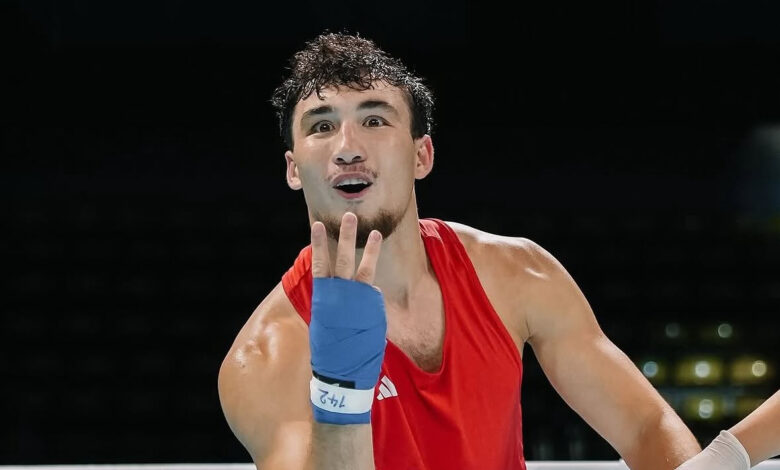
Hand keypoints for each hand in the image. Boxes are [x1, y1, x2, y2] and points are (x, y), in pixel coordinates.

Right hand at [308, 212, 386, 424]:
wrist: (341, 372)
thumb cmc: (333, 350)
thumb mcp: (329, 322)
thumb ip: (339, 302)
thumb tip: (357, 289)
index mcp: (323, 297)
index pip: (321, 264)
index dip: (319, 244)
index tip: (318, 225)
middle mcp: (337, 295)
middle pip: (341, 259)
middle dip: (345, 236)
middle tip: (349, 215)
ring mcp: (354, 300)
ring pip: (361, 268)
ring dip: (367, 248)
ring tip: (374, 230)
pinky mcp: (369, 308)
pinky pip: (373, 294)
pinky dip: (373, 292)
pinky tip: (372, 298)